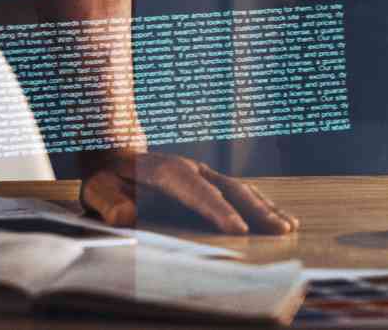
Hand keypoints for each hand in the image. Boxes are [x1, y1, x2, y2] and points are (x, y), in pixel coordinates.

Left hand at [77, 148, 297, 234]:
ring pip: (239, 190)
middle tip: (279, 231)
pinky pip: (239, 194)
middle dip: (254, 211)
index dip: (217, 210)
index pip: (195, 191)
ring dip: (264, 208)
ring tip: (289, 226)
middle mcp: (191, 170)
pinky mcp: (209, 184)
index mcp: (165, 171)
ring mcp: (203, 175)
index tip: (238, 229)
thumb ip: (109, 202)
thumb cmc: (107, 180)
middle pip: (226, 189)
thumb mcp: (98, 190)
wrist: (114, 156)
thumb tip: (124, 215)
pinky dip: (261, 206)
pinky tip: (280, 218)